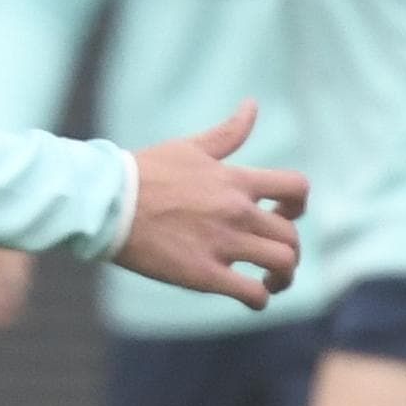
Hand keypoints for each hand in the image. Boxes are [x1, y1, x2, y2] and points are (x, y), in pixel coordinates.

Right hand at [116, 102, 305, 307]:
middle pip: (290, 235)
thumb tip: (252, 105)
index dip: (299, 205)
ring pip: (281, 264)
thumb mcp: (190, 147)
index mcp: (236, 180)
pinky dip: (259, 300)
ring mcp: (222, 244)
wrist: (107, 204)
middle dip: (290, 249)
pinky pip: (251, 294)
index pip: (296, 188)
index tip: (285, 214)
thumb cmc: (143, 173)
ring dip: (283, 278)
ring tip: (270, 282)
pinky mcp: (204, 274)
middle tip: (274, 258)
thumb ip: (228, 132)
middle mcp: (237, 211)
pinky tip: (250, 298)